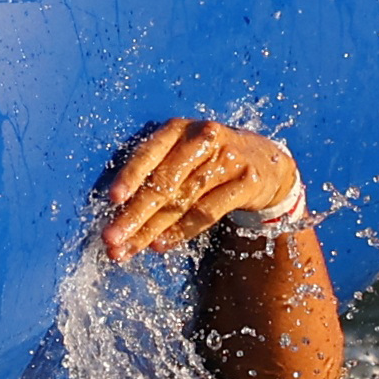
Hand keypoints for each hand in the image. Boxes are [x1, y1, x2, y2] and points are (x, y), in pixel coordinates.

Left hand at [100, 120, 302, 262]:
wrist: (266, 161)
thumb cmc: (210, 159)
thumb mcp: (184, 152)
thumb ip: (157, 172)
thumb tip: (119, 210)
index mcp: (179, 129)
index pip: (149, 153)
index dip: (130, 177)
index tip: (113, 200)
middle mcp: (203, 139)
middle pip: (164, 182)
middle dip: (135, 214)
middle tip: (112, 238)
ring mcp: (227, 160)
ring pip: (183, 201)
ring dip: (152, 229)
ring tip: (130, 249)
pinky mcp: (246, 182)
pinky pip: (207, 212)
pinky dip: (182, 231)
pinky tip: (162, 244)